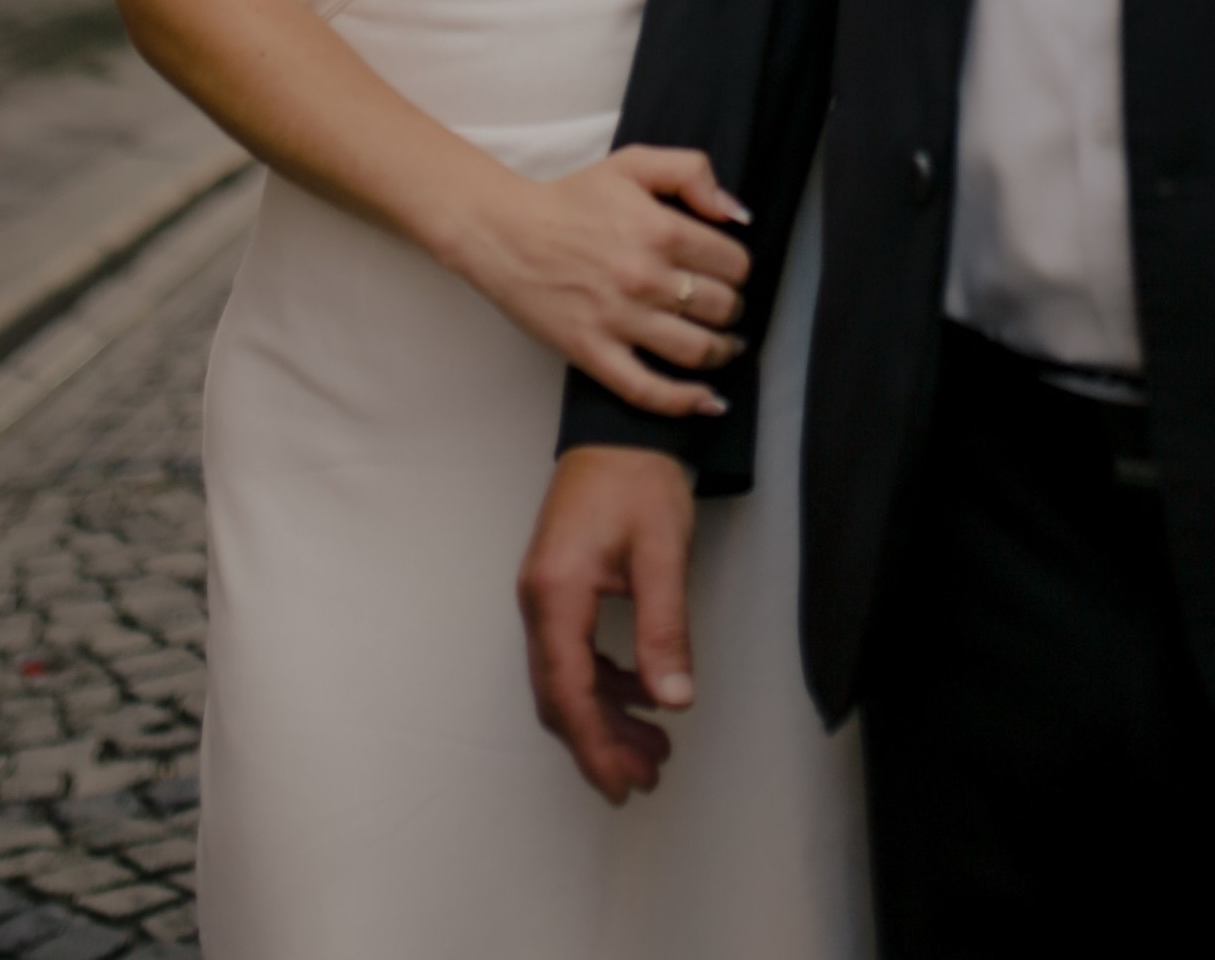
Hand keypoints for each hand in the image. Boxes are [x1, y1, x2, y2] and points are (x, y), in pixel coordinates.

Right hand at [461, 145, 750, 417]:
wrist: (507, 233)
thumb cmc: (571, 198)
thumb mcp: (633, 163)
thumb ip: (692, 172)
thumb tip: (738, 215)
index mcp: (660, 229)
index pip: (733, 263)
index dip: (738, 269)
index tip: (730, 273)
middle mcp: (645, 277)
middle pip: (722, 307)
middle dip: (733, 309)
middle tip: (726, 308)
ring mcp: (619, 319)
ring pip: (696, 350)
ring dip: (722, 352)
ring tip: (724, 347)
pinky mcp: (593, 352)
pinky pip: (648, 389)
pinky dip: (685, 402)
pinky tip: (708, 401)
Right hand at [521, 445, 698, 801]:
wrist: (621, 428)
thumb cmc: (639, 479)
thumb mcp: (662, 553)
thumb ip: (665, 629)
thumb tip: (674, 701)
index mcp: (557, 595)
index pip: (569, 692)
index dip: (595, 746)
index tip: (623, 784)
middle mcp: (540, 600)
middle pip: (560, 695)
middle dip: (602, 742)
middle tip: (647, 774)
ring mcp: (545, 594)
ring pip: (566, 679)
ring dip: (605, 716)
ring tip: (654, 744)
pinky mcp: (558, 587)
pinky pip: (573, 653)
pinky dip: (604, 683)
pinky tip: (641, 690)